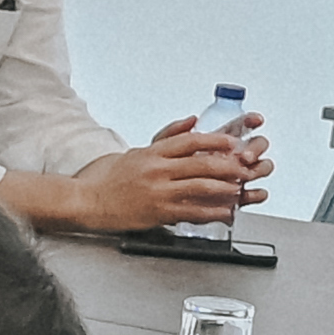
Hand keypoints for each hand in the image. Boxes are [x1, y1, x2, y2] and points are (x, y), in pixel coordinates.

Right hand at [39, 119, 266, 233]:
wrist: (88, 201)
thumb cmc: (111, 179)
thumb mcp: (138, 151)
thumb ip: (168, 137)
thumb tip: (194, 121)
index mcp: (152, 153)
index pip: (190, 141)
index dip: (216, 142)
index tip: (233, 144)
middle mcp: (156, 170)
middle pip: (201, 164)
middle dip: (228, 167)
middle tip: (245, 168)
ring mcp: (157, 192)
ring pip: (200, 187)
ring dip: (225, 189)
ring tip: (240, 190)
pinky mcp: (157, 212)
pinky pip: (192, 212)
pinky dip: (212, 212)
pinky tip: (225, 213)